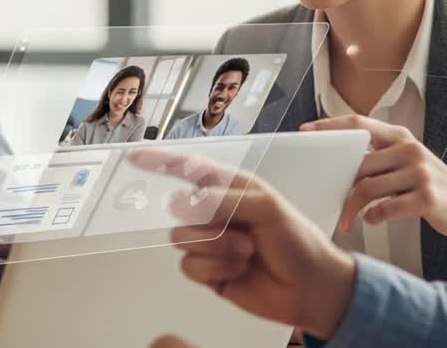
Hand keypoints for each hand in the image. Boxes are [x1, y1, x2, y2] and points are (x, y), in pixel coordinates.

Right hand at [128, 148, 356, 338]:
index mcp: (230, 187)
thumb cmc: (298, 241)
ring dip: (216, 247)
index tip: (135, 158)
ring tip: (246, 252)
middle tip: (242, 231)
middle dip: (209, 222)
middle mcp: (216, 212)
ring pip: (181, 238)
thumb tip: (186, 201)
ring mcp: (210, 242)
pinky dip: (214, 268)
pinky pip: (188, 266)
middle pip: (180, 208)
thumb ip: (223, 199)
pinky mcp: (208, 270)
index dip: (160, 162)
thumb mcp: (266, 207)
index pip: (189, 169)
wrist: (311, 288)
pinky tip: (238, 269)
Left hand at [302, 115, 446, 239]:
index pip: (358, 124)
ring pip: (367, 188)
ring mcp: (419, 173)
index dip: (329, 126)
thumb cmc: (431, 186)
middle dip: (338, 183)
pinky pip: (386, 208)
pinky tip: (372, 220)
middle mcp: (409, 150)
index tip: (305, 131)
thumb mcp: (408, 162)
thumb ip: (380, 157)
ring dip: (351, 208)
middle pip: (358, 163)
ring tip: (345, 220)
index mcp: (401, 137)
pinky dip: (373, 216)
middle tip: (324, 196)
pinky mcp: (427, 198)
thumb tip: (339, 161)